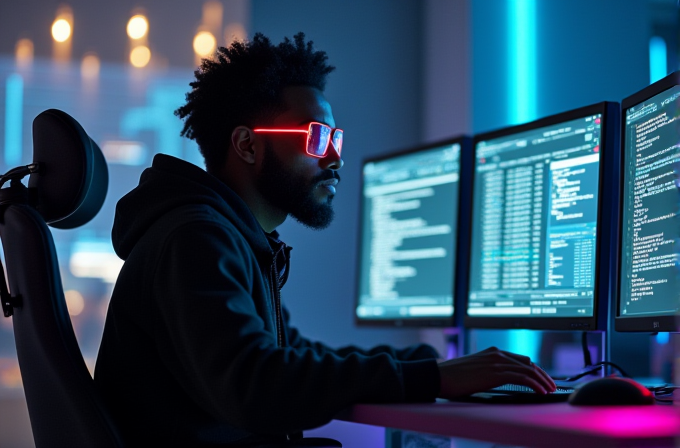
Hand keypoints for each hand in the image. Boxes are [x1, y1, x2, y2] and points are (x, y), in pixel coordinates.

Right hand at [437, 346, 555, 398]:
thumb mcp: (474, 369)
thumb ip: (488, 369)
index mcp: (492, 351)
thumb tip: (499, 379)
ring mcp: (496, 362)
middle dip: (543, 375)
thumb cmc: (453, 375)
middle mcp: (497, 354)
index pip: (521, 359)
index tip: (542, 379)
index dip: (535, 370)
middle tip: (552, 386)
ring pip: (528, 370)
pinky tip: (540, 391)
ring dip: (542, 381)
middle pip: (528, 363)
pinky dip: (534, 384)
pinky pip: (522, 377)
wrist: (439, 375)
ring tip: (550, 390)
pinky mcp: (495, 373)